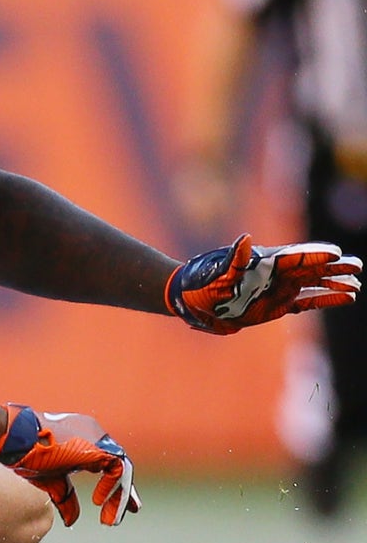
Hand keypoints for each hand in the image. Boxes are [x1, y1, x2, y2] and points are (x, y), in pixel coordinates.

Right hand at [0, 405, 139, 526]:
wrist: (17, 437)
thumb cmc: (28, 455)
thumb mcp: (50, 481)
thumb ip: (65, 499)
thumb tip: (72, 521)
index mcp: (82, 440)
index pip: (104, 463)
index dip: (109, 484)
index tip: (104, 503)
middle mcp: (94, 436)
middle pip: (117, 465)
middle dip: (123, 491)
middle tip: (132, 510)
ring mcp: (98, 439)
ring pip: (120, 469)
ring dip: (121, 495)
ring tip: (117, 516)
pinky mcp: (100, 447)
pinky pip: (119, 470)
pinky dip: (116, 490)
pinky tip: (102, 504)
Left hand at [167, 234, 361, 334]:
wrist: (193, 301)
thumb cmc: (203, 284)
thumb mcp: (218, 273)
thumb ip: (234, 258)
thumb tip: (245, 239)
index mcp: (265, 263)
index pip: (296, 257)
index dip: (315, 256)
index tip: (335, 254)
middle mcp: (277, 273)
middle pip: (311, 268)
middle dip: (334, 267)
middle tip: (356, 266)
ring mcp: (281, 287)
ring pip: (315, 284)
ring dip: (335, 284)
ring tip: (356, 285)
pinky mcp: (281, 303)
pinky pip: (309, 301)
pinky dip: (327, 298)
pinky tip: (347, 297)